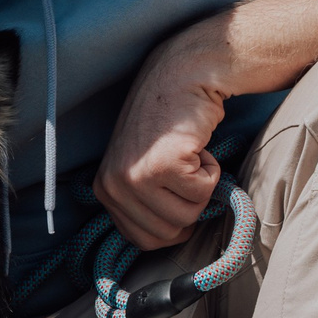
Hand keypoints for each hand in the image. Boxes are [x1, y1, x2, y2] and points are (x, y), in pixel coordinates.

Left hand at [94, 40, 224, 250]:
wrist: (182, 77)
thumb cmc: (168, 124)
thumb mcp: (141, 167)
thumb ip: (144, 203)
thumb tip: (166, 240)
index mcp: (105, 190)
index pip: (144, 240)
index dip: (173, 223)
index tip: (179, 195)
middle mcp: (114, 186)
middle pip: (168, 234)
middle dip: (190, 206)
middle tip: (186, 170)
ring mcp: (137, 176)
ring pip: (188, 216)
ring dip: (202, 187)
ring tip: (189, 155)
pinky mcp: (164, 164)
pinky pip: (203, 192)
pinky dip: (212, 171)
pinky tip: (196, 145)